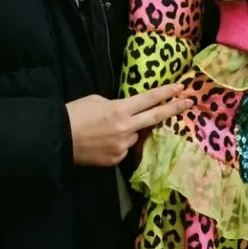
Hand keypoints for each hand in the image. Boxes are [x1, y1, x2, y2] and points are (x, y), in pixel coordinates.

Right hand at [67, 83, 192, 166]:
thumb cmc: (75, 113)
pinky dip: (118, 144)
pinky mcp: (116, 160)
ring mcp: (122, 146)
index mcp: (121, 109)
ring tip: (106, 129)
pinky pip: (123, 149)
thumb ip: (117, 106)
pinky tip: (102, 142)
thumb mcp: (98, 100)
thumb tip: (126, 113)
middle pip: (156, 117)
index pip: (149, 99)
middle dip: (174, 108)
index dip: (166, 93)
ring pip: (134, 135)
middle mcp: (126, 128)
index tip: (181, 88)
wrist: (58, 139)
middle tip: (189, 102)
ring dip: (129, 130)